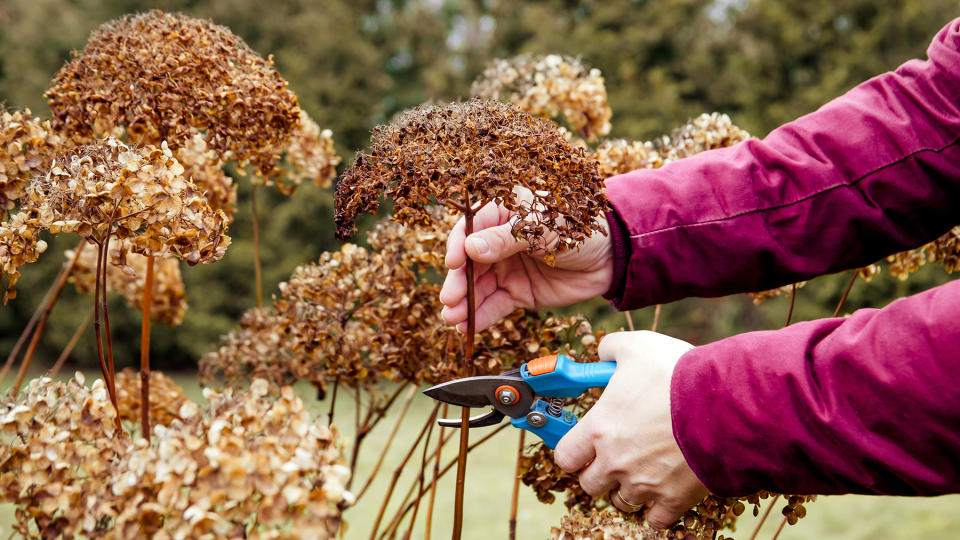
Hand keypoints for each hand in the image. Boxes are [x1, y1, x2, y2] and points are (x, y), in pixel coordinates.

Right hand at [440, 197, 611, 331]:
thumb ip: (506, 239)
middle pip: (470, 262)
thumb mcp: (542, 228)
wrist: (611, 256)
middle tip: (449, 298)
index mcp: (503, 213)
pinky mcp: (518, 293)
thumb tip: (470, 247)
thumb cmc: (578, 228)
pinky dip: (480, 316)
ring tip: (452, 318)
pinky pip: (495, 305)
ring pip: (479, 287)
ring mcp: (507, 268)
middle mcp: (498, 241)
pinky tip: (467, 326)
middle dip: (458, 281)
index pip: (471, 228)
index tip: (452, 263)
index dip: (458, 245)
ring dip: (464, 303)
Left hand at [553, 331, 707, 528]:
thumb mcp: (637, 346)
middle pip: (589, 484)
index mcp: (599, 429)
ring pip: (622, 501)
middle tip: (614, 454)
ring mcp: (644, 484)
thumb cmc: (678, 374)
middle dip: (598, 471)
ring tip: (643, 468)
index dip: (573, 450)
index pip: (565, 457)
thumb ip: (611, 348)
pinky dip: (658, 509)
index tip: (582, 443)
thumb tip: (603, 352)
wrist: (725, 403)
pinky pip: (656, 519)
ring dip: (628, 488)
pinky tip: (664, 490)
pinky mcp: (675, 498)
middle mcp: (615, 462)